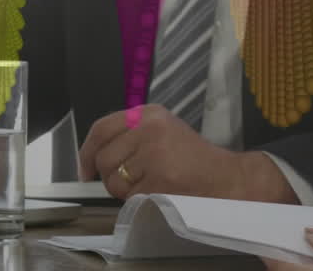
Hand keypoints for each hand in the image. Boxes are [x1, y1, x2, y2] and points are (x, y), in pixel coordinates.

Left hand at [77, 104, 293, 201]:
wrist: (227, 178)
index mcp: (149, 113)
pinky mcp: (159, 177)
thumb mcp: (164, 131)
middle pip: (105, 158)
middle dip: (111, 177)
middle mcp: (149, 128)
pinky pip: (131, 196)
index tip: (85, 169)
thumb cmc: (195, 159)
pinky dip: (141, 200)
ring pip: (114, 180)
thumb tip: (94, 157)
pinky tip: (160, 191)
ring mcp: (154, 153)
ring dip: (126, 190)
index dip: (87, 152)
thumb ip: (132, 135)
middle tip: (132, 181)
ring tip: (151, 183)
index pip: (102, 128)